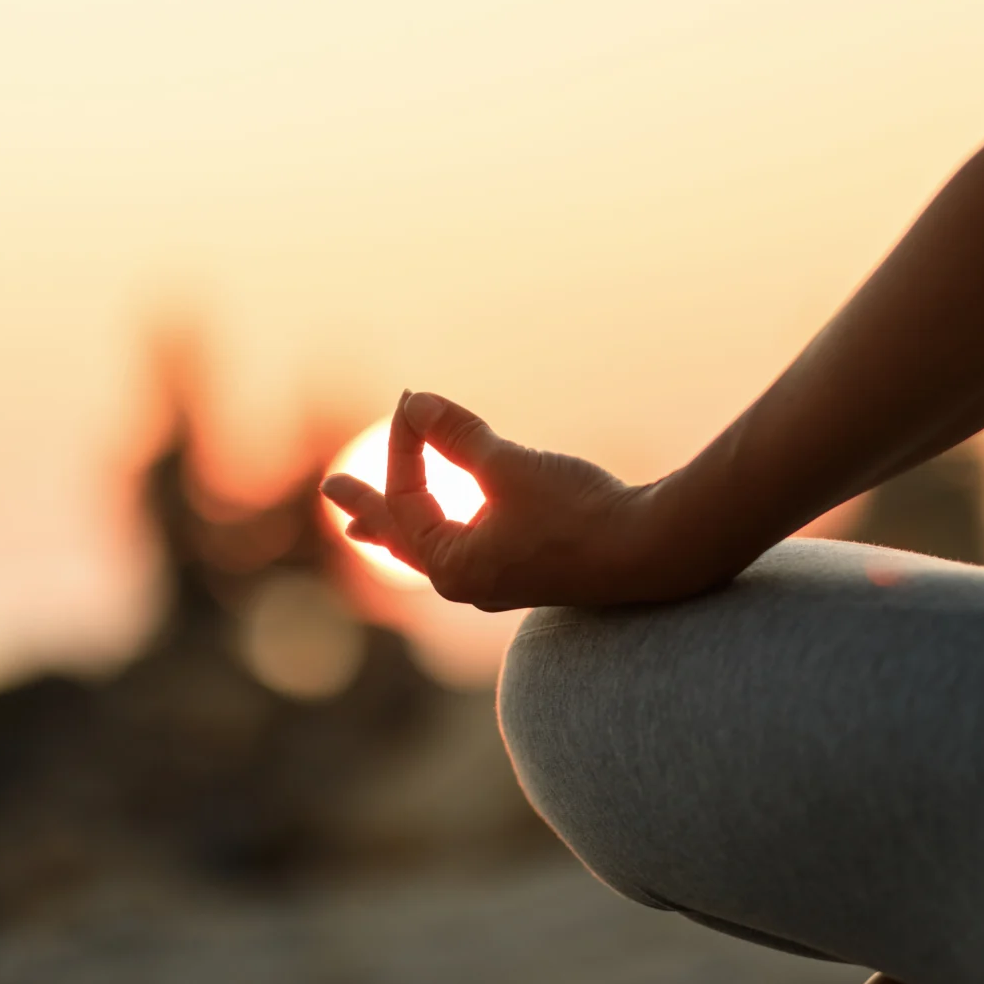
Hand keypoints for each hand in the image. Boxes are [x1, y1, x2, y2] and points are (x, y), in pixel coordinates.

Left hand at [320, 391, 712, 610]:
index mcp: (451, 566)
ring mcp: (499, 582)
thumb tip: (413, 402)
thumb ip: (457, 434)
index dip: (405, 443)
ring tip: (371, 528)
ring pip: (435, 551)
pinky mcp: (531, 572)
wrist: (650, 552)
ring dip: (404, 527)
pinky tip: (454, 531)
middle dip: (369, 512)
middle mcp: (468, 584)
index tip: (411, 400)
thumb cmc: (577, 513)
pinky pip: (469, 552)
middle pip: (402, 541)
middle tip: (333, 494)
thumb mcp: (509, 466)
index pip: (407, 497)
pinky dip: (447, 533)